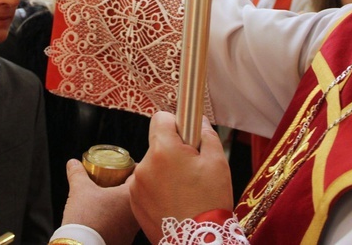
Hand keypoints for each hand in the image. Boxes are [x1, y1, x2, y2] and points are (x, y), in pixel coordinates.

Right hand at [61, 159, 139, 244]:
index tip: (125, 166)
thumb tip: (72, 163)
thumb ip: (77, 173)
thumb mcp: (79, 190)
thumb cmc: (85, 217)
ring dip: (122, 205)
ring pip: (131, 211)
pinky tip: (106, 217)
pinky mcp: (125, 242)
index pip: (139, 177)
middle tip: (116, 181)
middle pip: (136, 195)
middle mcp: (137, 214)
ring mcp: (132, 231)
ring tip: (109, 199)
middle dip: (127, 187)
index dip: (132, 168)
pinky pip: (125, 227)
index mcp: (130, 197)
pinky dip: (118, 220)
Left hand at [130, 112, 233, 242]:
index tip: (186, 136)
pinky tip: (174, 201)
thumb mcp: (217, 162)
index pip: (161, 118)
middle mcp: (144, 164)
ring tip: (183, 190)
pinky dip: (157, 188)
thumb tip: (199, 121)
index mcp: (164, 149)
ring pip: (152, 165)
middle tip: (191, 169)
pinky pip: (146, 184)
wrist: (198, 241)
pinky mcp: (134, 202)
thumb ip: (206, 135)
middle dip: (172, 151)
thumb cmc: (210, 201)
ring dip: (164, 170)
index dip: (176, 123)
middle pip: (157, 144)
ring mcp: (136, 185)